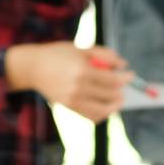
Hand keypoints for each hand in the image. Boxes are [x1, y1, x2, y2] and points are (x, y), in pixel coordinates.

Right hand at [5, 43, 130, 122]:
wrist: (33, 68)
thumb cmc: (58, 54)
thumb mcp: (81, 48)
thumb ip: (104, 54)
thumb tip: (123, 64)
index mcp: (82, 70)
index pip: (112, 80)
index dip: (125, 78)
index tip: (130, 75)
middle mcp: (78, 87)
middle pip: (110, 95)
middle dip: (120, 90)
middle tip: (122, 85)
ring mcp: (73, 100)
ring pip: (103, 110)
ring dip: (114, 106)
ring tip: (118, 99)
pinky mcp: (69, 107)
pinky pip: (91, 116)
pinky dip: (102, 114)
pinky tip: (106, 106)